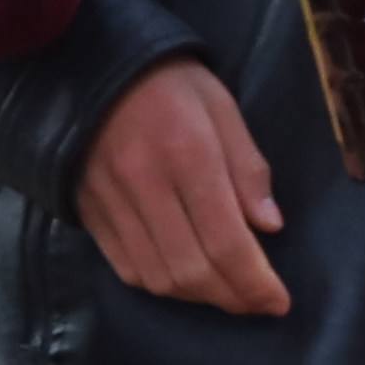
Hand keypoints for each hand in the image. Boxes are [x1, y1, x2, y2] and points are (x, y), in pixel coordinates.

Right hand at [72, 57, 287, 315]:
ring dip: (198, 296)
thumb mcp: (221, 107)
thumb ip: (248, 168)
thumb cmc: (167, 81)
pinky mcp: (89, 211)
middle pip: (192, 270)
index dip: (255, 282)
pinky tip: (185, 279)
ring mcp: (110, 202)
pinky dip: (161, 284)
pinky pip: (127, 267)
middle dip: (232, 296)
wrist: (86, 62)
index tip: (278, 301)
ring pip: (158, 277)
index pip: (225, 241)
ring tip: (226, 292)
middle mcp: (144, 184)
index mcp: (187, 153)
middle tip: (257, 302)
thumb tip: (270, 227)